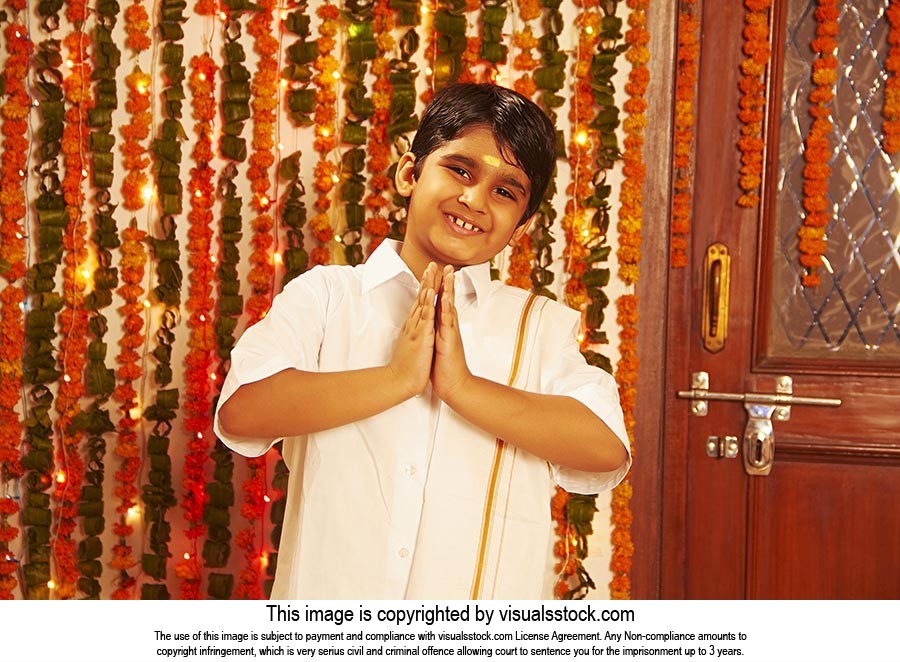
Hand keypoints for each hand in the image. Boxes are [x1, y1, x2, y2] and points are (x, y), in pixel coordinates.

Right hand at [388, 262, 441, 397]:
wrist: (400, 381)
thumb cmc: (406, 367)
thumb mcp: (410, 345)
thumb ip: (412, 335)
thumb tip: (413, 329)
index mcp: (413, 326)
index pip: (420, 303)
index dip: (425, 287)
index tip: (429, 274)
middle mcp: (414, 324)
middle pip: (421, 298)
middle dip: (427, 280)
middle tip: (432, 264)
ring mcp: (416, 329)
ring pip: (423, 303)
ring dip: (428, 286)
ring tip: (432, 271)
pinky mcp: (420, 337)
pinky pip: (426, 318)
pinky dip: (429, 304)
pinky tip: (431, 293)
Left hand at [432, 265, 472, 405]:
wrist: (455, 385)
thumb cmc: (445, 368)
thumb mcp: (439, 346)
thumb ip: (438, 334)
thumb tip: (434, 326)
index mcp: (443, 327)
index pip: (441, 302)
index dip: (439, 287)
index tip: (437, 272)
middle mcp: (448, 327)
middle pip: (447, 299)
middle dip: (445, 282)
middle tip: (446, 264)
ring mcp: (450, 332)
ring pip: (449, 306)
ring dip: (448, 290)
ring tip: (448, 274)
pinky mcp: (449, 340)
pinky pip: (448, 322)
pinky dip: (446, 309)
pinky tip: (446, 298)